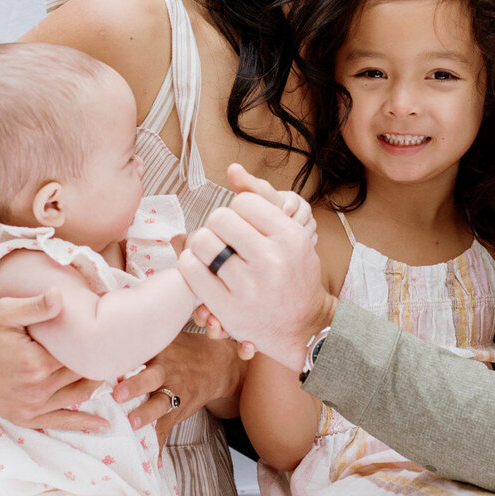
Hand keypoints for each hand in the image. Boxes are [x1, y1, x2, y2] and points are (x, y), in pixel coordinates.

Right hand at [0, 292, 108, 431]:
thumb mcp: (4, 311)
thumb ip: (36, 306)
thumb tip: (61, 296)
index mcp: (38, 363)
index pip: (81, 355)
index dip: (100, 346)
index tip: (117, 338)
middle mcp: (37, 389)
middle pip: (82, 377)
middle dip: (102, 366)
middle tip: (124, 356)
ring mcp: (30, 406)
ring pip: (76, 398)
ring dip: (97, 389)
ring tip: (119, 378)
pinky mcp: (23, 417)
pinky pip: (57, 422)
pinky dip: (80, 423)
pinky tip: (100, 425)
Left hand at [111, 326, 246, 442]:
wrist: (217, 365)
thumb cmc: (180, 350)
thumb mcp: (165, 337)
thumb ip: (138, 334)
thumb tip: (104, 328)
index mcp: (159, 351)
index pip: (140, 351)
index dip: (125, 355)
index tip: (107, 360)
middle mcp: (167, 371)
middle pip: (151, 377)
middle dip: (135, 385)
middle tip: (118, 393)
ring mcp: (175, 392)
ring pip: (161, 404)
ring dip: (147, 415)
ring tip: (133, 425)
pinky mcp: (178, 411)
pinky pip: (166, 429)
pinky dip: (159, 446)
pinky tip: (152, 462)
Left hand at [191, 187, 314, 357]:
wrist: (305, 326)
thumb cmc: (295, 276)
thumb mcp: (295, 235)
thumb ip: (265, 202)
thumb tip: (232, 169)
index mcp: (290, 237)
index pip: (244, 201)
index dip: (239, 210)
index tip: (244, 225)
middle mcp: (271, 260)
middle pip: (220, 217)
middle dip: (219, 224)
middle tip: (225, 238)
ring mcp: (248, 287)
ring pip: (202, 241)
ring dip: (202, 243)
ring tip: (213, 253)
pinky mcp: (228, 308)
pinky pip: (191, 270)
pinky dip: (190, 264)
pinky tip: (202, 269)